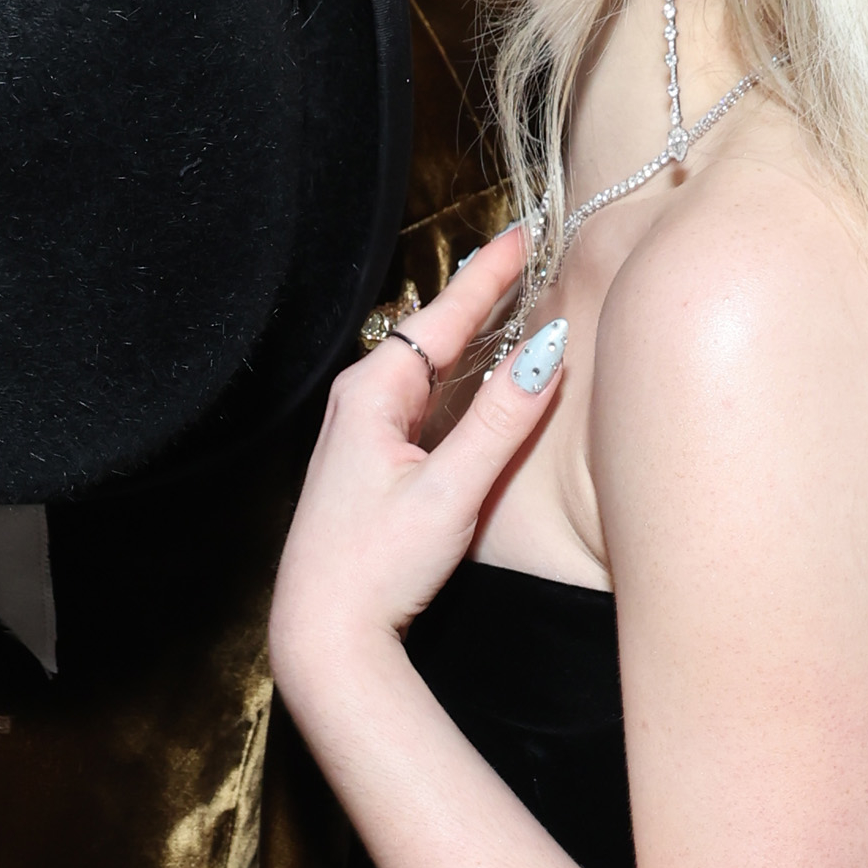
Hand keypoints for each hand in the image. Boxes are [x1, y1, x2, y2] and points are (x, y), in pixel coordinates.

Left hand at [269, 228, 557, 702]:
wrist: (321, 634)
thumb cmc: (374, 568)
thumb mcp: (449, 492)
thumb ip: (500, 421)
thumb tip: (546, 352)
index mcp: (373, 395)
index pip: (443, 318)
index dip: (489, 275)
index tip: (525, 233)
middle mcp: (360, 403)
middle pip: (435, 335)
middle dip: (481, 296)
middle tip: (527, 256)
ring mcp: (361, 432)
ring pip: (430, 370)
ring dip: (472, 338)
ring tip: (513, 300)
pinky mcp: (370, 463)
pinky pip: (424, 403)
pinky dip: (459, 381)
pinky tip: (479, 379)